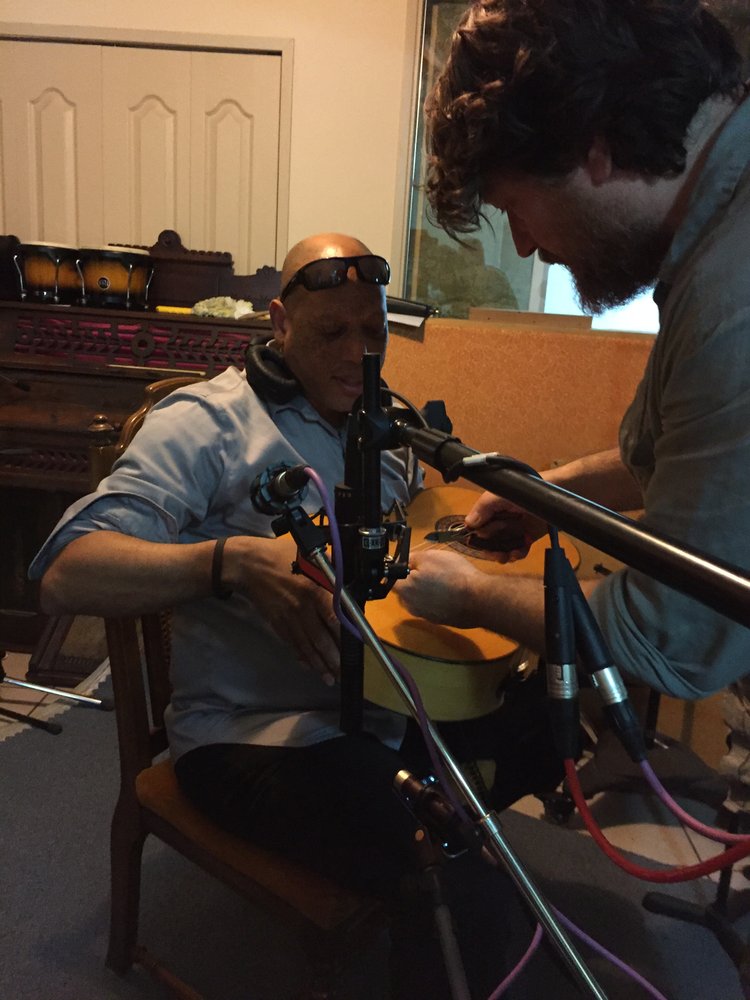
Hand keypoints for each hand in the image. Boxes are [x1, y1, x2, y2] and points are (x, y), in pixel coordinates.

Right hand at [230, 535, 340, 685]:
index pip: (334, 618)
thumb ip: (329, 569)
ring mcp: (288, 619)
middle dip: (334, 659)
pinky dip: (301, 657)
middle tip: (345, 673)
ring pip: (306, 646)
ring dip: (319, 664)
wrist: (247, 565)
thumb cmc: (280, 556)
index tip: (357, 648)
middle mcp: (302, 608)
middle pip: (321, 639)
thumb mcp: (309, 555)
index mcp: (313, 590)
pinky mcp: (277, 624)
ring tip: (330, 678)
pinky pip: (291, 644)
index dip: (346, 635)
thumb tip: (347, 580)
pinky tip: (310, 667)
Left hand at [396, 549, 483, 629]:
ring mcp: (425, 616)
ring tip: (443, 580)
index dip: (399, 568)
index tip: (410, 563)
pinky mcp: (440, 621)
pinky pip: (433, 607)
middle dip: (413, 579)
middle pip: (405, 590)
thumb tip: (405, 561)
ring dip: (426, 590)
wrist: (479, 599)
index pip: (391, 579)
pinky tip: (451, 592)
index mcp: (404, 590)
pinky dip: (438, 600)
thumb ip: (411, 558)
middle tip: (430, 569)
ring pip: (419, 599)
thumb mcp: (430, 556)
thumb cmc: (453, 576)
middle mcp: (411, 606)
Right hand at [463, 491, 545, 562]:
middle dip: (489, 549)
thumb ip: (483, 507)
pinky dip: (516, 554)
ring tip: (505, 556)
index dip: (477, 537)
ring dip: (502, 554)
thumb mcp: (499, 495)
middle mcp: (501, 521)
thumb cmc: (524, 490)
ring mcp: (514, 530)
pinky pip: (519, 550)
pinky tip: (516, 553)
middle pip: (489, 540)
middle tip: (494, 553)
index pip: (478, 527)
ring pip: (502, 547)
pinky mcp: (528, 537)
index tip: (478, 544)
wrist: (553, 493)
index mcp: (491, 511)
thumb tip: (468, 523)